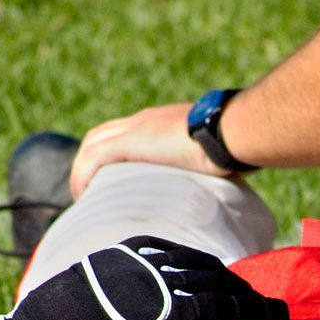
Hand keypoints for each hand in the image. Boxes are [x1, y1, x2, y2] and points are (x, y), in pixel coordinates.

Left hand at [70, 104, 228, 197]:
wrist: (233, 131)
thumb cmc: (237, 145)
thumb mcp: (218, 157)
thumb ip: (210, 168)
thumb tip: (224, 188)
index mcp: (164, 123)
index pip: (127, 132)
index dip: (113, 153)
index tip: (112, 180)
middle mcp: (144, 120)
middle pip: (101, 136)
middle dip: (89, 162)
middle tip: (89, 191)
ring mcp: (136, 129)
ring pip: (92, 146)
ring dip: (82, 171)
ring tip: (82, 199)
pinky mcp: (132, 142)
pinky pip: (95, 158)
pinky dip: (83, 174)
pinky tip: (82, 194)